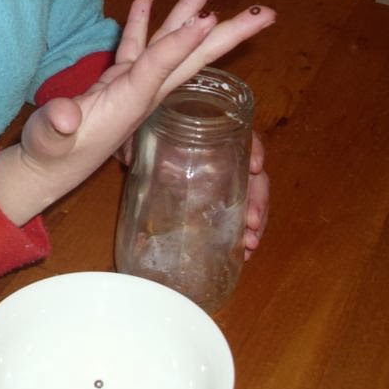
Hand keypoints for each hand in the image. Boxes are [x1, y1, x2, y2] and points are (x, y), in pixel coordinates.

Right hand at [0, 0, 275, 224]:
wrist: (47, 172)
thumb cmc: (48, 158)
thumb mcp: (47, 143)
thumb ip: (55, 128)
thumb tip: (63, 116)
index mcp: (129, 105)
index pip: (160, 69)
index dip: (182, 44)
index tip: (209, 19)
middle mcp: (141, 94)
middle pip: (191, 58)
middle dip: (226, 35)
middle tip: (264, 12)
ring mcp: (132, 86)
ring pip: (169, 45)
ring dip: (188, 15)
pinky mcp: (117, 82)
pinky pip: (137, 49)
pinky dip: (144, 26)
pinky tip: (148, 0)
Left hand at [118, 127, 270, 260]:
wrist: (130, 142)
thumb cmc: (141, 136)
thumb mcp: (136, 135)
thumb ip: (133, 141)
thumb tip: (131, 156)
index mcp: (211, 136)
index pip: (243, 136)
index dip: (255, 149)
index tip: (255, 167)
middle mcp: (223, 158)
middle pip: (253, 175)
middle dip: (258, 199)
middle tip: (252, 222)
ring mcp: (221, 183)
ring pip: (250, 199)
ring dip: (255, 222)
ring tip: (250, 244)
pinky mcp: (213, 205)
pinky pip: (237, 217)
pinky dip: (242, 235)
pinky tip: (243, 252)